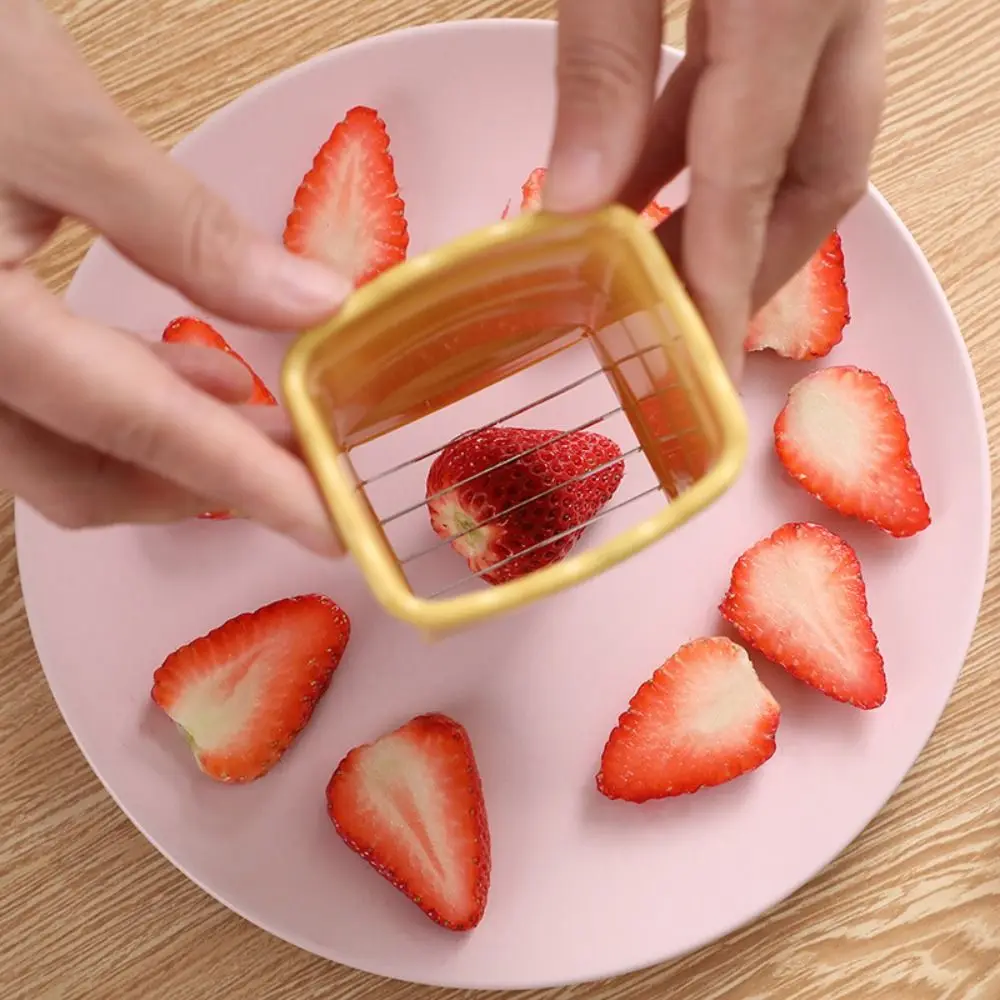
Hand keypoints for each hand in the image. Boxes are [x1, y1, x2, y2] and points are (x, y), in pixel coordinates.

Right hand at [0, 0, 349, 552]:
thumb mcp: (52, 122)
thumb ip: (184, 230)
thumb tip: (312, 302)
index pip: (143, 430)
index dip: (250, 485)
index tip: (328, 524)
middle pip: (91, 478)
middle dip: (210, 481)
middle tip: (307, 457)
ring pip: (62, 460)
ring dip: (172, 450)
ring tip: (264, 414)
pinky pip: (38, 417)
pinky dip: (125, 412)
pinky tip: (188, 376)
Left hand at [545, 0, 885, 379]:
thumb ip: (603, 65)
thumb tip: (577, 202)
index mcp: (795, 0)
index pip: (754, 184)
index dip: (725, 294)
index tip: (704, 373)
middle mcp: (838, 7)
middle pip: (816, 179)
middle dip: (748, 267)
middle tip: (675, 325)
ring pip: (798, 135)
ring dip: (721, 206)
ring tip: (637, 259)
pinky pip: (771, 81)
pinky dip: (711, 137)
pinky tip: (640, 167)